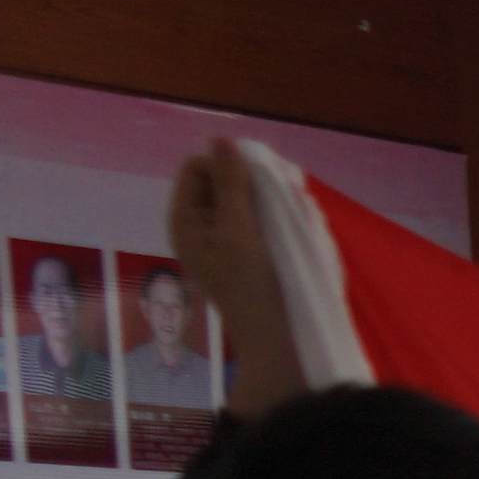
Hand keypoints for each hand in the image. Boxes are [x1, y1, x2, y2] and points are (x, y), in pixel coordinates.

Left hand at [160, 150, 303, 409]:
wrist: (277, 339)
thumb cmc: (253, 286)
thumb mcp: (239, 230)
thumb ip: (230, 184)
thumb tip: (221, 139)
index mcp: (185, 220)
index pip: (198, 166)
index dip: (227, 166)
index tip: (260, 181)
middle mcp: (198, 226)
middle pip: (220, 180)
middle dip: (252, 183)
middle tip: (280, 200)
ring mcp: (223, 240)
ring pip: (244, 198)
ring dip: (269, 201)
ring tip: (290, 219)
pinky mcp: (246, 251)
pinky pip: (258, 219)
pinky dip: (276, 218)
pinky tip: (294, 231)